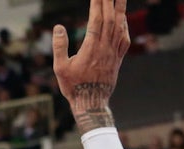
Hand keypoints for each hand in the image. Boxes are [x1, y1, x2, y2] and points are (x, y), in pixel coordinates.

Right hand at [52, 0, 129, 115]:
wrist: (91, 103)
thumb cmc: (73, 87)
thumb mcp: (60, 68)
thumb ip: (59, 47)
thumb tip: (59, 27)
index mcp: (91, 49)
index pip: (96, 20)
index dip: (97, 4)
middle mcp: (105, 49)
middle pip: (109, 19)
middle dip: (109, 2)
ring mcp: (113, 54)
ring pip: (119, 27)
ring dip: (120, 9)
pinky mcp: (117, 59)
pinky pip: (124, 39)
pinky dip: (124, 26)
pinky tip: (122, 19)